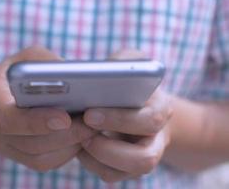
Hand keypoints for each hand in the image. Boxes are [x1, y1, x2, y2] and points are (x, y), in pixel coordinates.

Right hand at [0, 46, 96, 170]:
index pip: (8, 119)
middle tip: (94, 123)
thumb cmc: (14, 72)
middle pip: (31, 143)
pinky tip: (83, 137)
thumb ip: (45, 64)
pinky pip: (45, 163)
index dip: (36, 122)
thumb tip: (75, 77)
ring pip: (41, 158)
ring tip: (94, 129)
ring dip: (70, 145)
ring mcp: (7, 147)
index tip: (65, 118)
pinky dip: (67, 153)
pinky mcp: (20, 156)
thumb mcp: (26, 58)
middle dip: (66, 135)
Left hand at [77, 50, 173, 181]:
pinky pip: (111, 174)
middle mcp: (157, 138)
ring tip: (78, 141)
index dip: (119, 120)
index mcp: (160, 109)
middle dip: (108, 148)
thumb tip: (102, 72)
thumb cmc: (128, 81)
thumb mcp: (128, 63)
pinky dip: (91, 163)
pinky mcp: (128, 168)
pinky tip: (78, 146)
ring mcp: (144, 156)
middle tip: (82, 134)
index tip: (89, 114)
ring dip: (99, 158)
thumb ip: (122, 64)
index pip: (150, 120)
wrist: (136, 104)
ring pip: (128, 172)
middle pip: (145, 158)